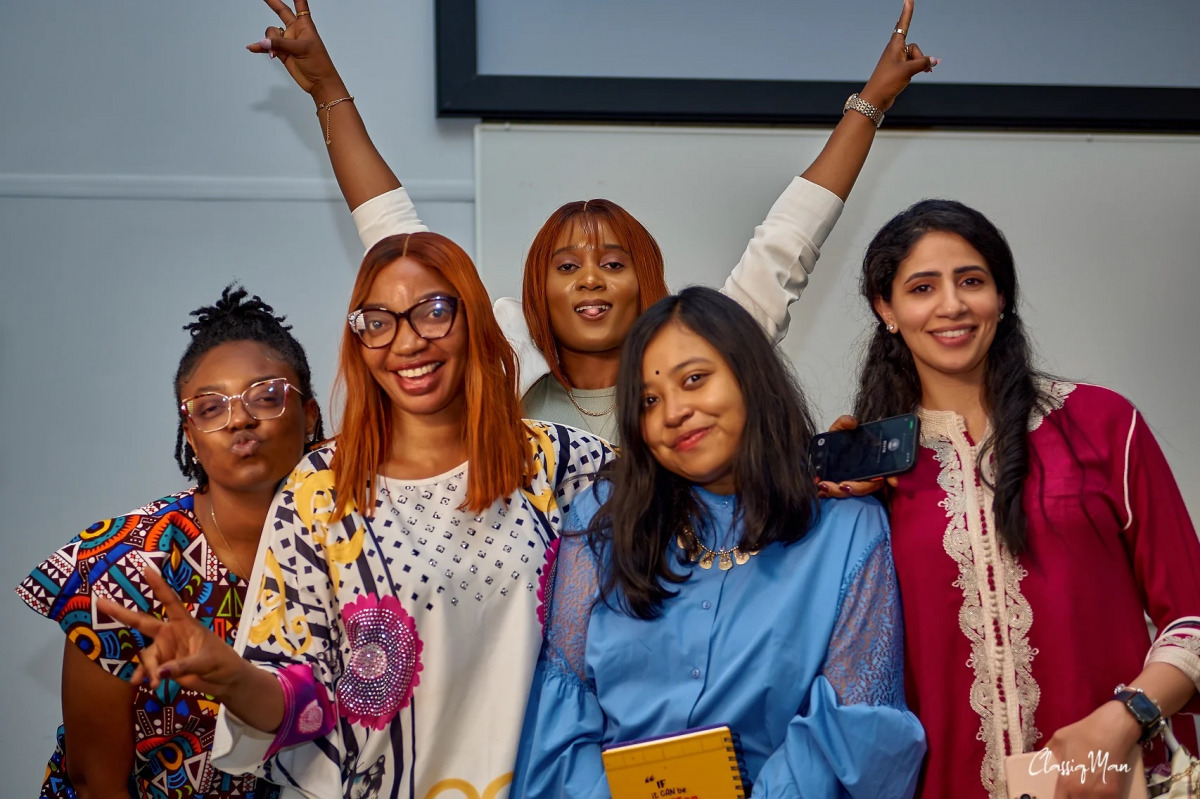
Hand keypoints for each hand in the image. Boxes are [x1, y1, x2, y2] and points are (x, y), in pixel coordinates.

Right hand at [98, 567, 248, 699]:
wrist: (224, 680)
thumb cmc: (221, 661)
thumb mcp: (206, 661)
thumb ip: (182, 665)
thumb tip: (160, 673)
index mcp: (184, 623)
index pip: (169, 601)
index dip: (158, 586)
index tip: (146, 569)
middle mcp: (170, 633)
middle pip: (142, 622)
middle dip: (121, 613)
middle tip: (100, 601)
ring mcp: (165, 649)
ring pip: (147, 655)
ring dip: (148, 668)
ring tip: (155, 682)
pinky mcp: (163, 666)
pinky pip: (148, 670)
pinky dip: (145, 677)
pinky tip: (146, 685)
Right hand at [246, 0, 342, 98]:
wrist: (319, 83)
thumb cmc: (320, 64)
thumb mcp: (301, 49)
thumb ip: (281, 44)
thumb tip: (264, 41)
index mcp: (305, 25)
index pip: (300, 4)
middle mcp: (295, 31)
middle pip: (281, 12)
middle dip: (272, 3)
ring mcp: (288, 42)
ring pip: (271, 33)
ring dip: (269, 41)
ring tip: (274, 53)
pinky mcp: (282, 53)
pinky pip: (268, 46)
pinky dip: (261, 47)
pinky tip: (254, 47)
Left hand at [815, 415, 898, 498]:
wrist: (822, 451)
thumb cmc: (836, 441)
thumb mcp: (838, 430)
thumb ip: (844, 423)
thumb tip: (852, 422)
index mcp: (870, 461)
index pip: (887, 471)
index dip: (892, 477)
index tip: (893, 482)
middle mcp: (866, 474)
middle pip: (869, 486)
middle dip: (857, 488)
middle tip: (842, 484)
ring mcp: (855, 482)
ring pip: (853, 492)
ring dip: (840, 492)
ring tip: (826, 485)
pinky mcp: (841, 488)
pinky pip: (839, 494)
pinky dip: (830, 493)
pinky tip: (822, 491)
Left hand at [858, 0, 939, 112]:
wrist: (876, 98)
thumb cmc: (887, 82)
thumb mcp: (908, 71)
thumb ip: (923, 63)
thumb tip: (934, 60)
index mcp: (894, 46)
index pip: (903, 24)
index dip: (907, 12)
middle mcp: (895, 51)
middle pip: (914, 48)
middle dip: (919, 58)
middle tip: (911, 70)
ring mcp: (897, 60)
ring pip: (915, 58)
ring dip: (919, 65)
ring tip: (912, 76)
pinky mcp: (898, 69)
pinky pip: (913, 64)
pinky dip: (918, 68)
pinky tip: (925, 72)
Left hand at [1045, 702, 1141, 797]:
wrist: (1112, 730)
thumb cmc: (1083, 733)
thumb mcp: (1058, 740)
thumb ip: (1048, 754)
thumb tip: (1042, 760)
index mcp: (1067, 782)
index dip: (1060, 798)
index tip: (1061, 795)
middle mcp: (1083, 792)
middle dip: (1073, 798)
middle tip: (1073, 792)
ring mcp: (1102, 795)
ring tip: (1085, 793)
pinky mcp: (1116, 793)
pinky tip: (1099, 794)